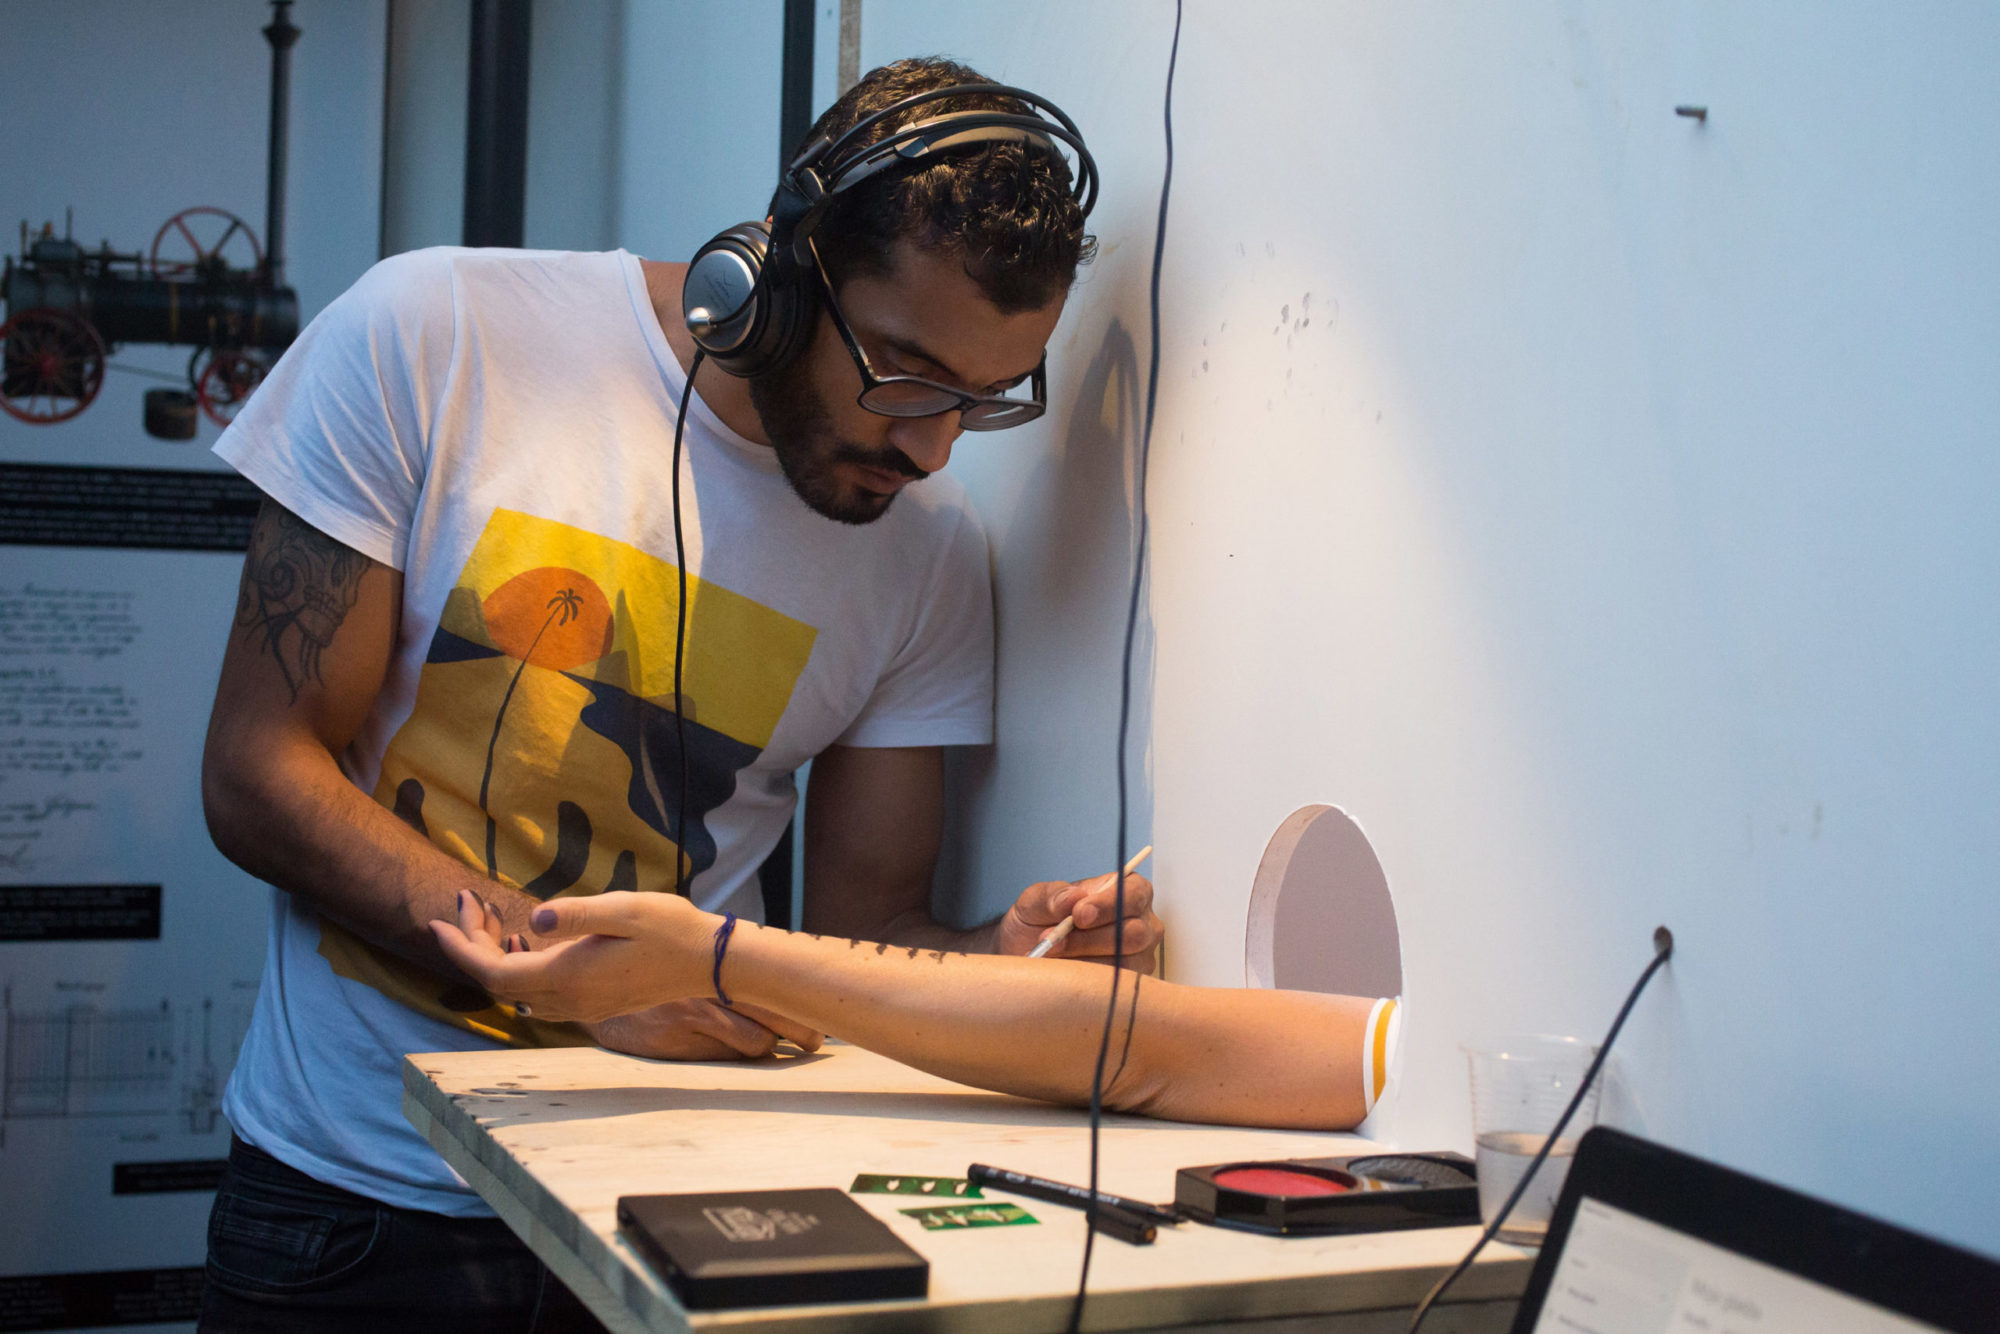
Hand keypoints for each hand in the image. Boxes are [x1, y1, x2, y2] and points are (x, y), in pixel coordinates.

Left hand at [427, 891, 822, 1053]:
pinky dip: (519, 967)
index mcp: (566, 976)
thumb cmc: (670, 929)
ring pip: (516, 989)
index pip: (493, 971)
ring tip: (487, 917)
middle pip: (499, 980)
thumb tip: (533, 916)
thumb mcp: (624, 909)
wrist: (710, 963)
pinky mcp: (593, 1002)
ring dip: (495, 955)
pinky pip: (538, 993)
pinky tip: (525, 940)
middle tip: (466, 903)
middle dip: (473, 943)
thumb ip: (577, 914)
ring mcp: (580, 1005)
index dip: (460, 947)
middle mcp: (567, 998)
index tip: (439, 918)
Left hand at [992, 872, 1161, 970]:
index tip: (1078, 914)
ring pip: (1122, 964)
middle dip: (1090, 939)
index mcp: (1130, 891)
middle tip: (1055, 941)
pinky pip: (1113, 988)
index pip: (1134, 893)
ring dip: (1082, 962)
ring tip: (1051, 957)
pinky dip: (1082, 982)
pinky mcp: (1129, 986)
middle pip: (1133, 933)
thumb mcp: (1036, 901)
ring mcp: (1140, 958)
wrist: (1026, 954)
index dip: (1109, 905)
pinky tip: (1062, 973)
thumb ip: (1052, 895)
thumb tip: (1072, 898)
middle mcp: (1144, 924)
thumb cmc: (1040, 921)